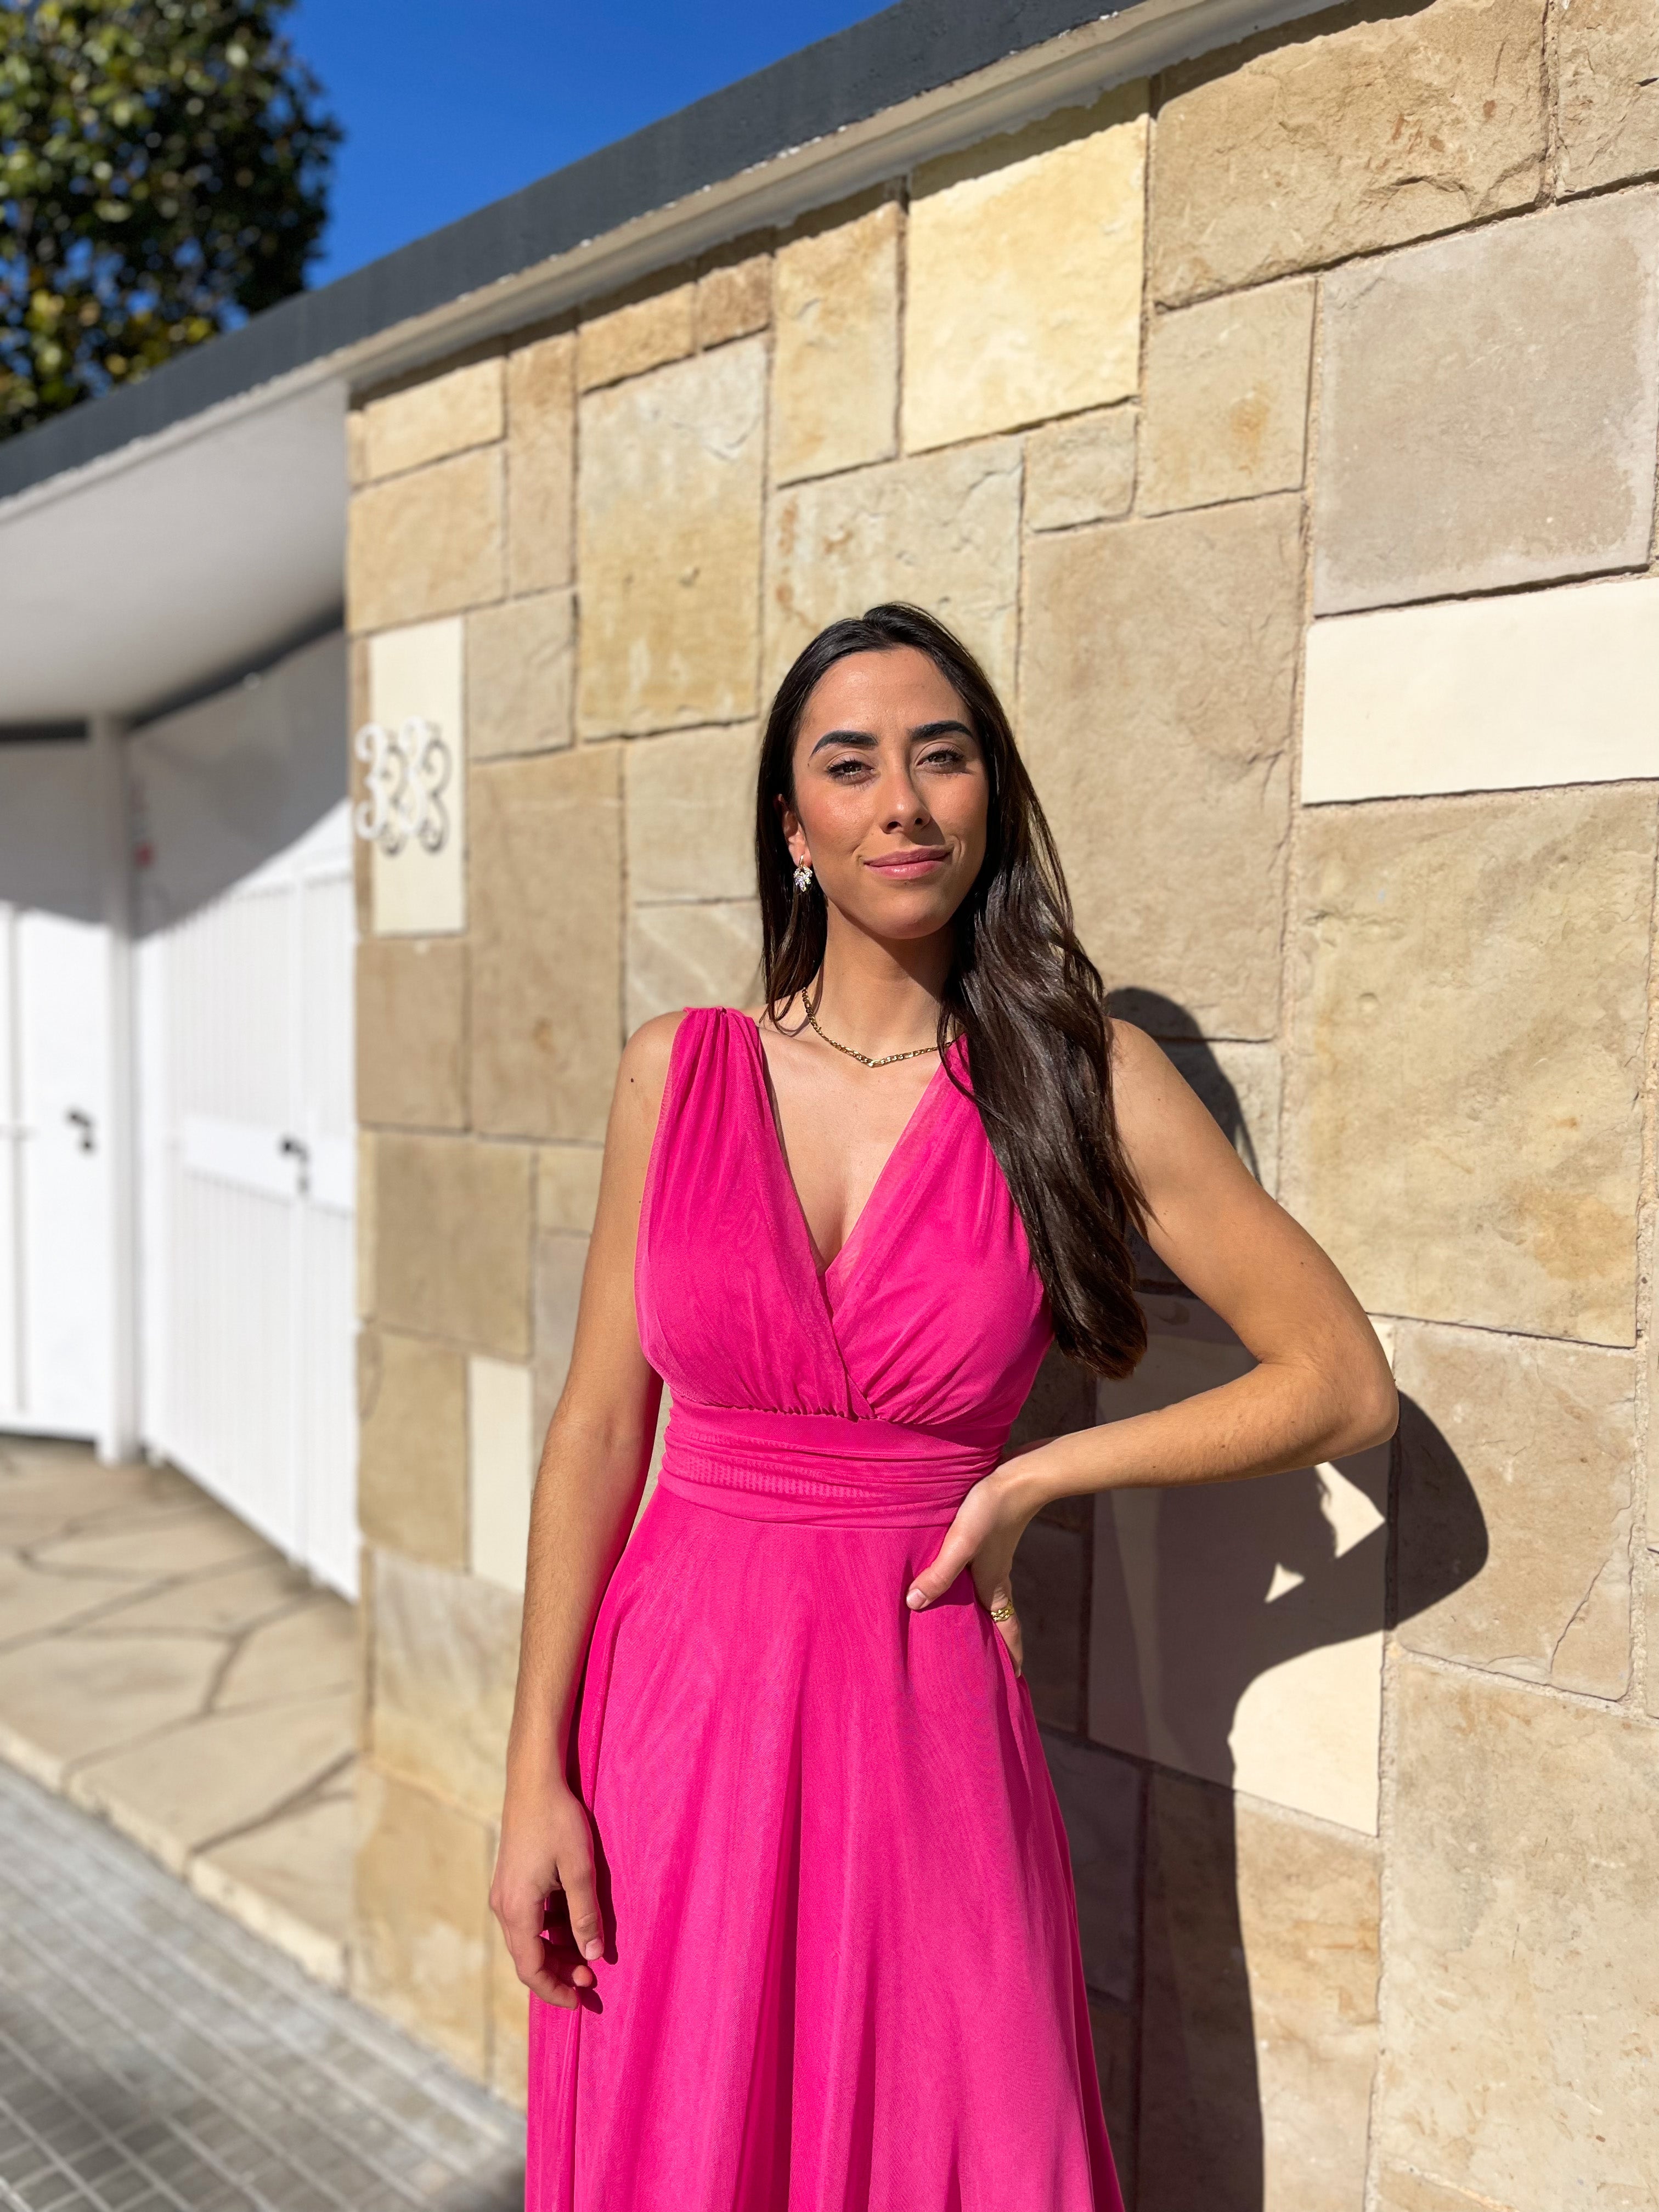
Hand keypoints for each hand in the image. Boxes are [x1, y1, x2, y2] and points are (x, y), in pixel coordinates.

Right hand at [490, 1775, 604, 2008]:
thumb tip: (593, 1956)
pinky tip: (575, 1921)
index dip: (555, 1990)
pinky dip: (550, 1929)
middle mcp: (504, 1906)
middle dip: (560, 1972)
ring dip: (556, 1950)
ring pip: (529, 1938)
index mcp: (518, 1909)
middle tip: (593, 1978)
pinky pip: (529, 1918)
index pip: (531, 1969)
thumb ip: (585, 1916)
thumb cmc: (558, 1821)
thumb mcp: (579, 1870)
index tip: (580, 2001)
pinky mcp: (512, 1881)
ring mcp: (505, 1893)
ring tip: (589, 1951)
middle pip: (528, 1957)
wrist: (533, 1781)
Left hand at [903, 1447, 1051, 1675]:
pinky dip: (974, 1588)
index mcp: (993, 1586)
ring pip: (990, 1596)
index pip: (1008, 1630)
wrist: (1020, 1476)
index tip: (1015, 1682)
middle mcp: (997, 1577)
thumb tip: (913, 1605)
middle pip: (999, 1619)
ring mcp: (995, 1558)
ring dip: (984, 1616)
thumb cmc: (991, 1510)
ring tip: (969, 1629)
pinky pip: (982, 1574)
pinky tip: (958, 1579)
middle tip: (988, 1666)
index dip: (1012, 1656)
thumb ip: (939, 1573)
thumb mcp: (961, 1543)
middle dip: (996, 1644)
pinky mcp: (990, 1540)